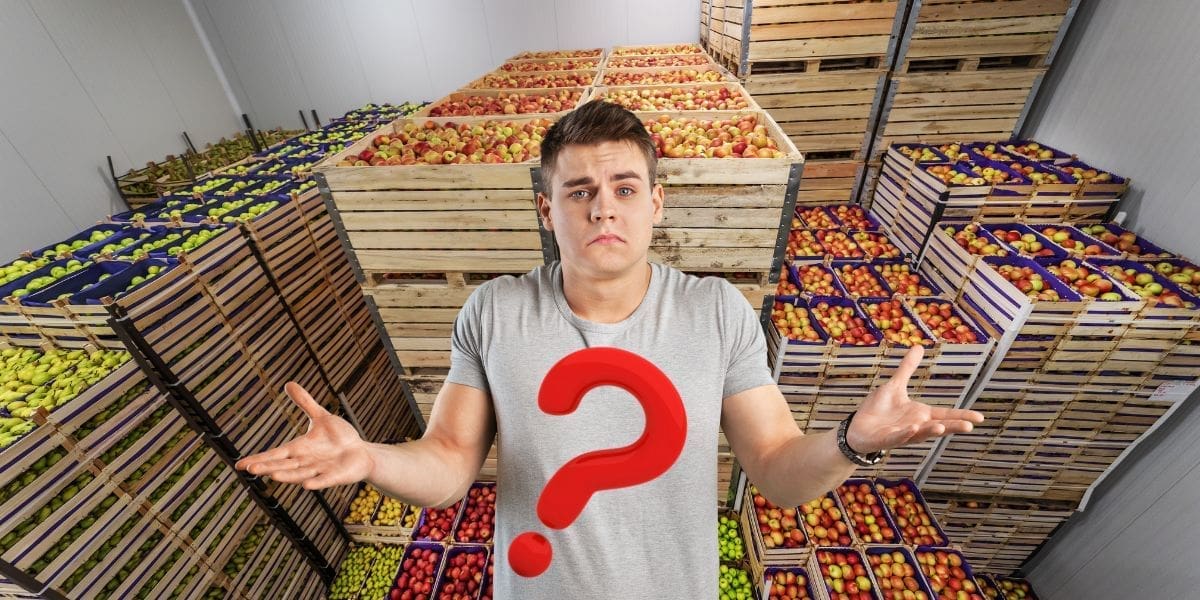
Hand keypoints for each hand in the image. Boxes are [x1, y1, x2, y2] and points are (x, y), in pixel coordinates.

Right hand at [234, 382, 374, 489]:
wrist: (360, 452)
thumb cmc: (339, 438)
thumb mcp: (321, 417)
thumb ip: (305, 403)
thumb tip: (289, 383)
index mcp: (299, 449)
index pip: (275, 454)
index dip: (258, 458)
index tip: (240, 464)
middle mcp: (306, 462)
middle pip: (283, 465)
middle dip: (268, 467)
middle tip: (250, 468)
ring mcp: (320, 470)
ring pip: (300, 474)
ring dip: (287, 476)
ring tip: (272, 476)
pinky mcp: (336, 476)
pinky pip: (325, 480)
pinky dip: (316, 482)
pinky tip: (306, 485)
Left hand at [846, 345, 983, 454]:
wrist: (857, 429)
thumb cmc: (879, 410)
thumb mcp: (895, 385)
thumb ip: (907, 368)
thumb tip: (919, 346)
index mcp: (920, 414)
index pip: (945, 414)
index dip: (961, 415)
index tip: (980, 417)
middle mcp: (915, 426)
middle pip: (938, 426)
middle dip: (952, 426)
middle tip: (969, 426)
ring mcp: (901, 434)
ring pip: (919, 434)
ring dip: (930, 431)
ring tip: (942, 428)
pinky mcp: (886, 440)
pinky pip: (897, 438)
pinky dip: (905, 434)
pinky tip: (914, 428)